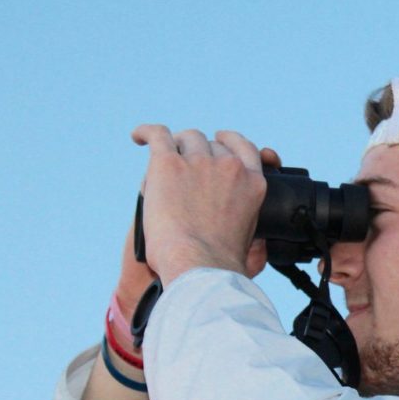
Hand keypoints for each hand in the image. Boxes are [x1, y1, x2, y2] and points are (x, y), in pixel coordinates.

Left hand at [131, 125, 269, 284]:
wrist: (199, 265)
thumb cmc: (221, 266)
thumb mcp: (254, 251)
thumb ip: (259, 242)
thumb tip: (260, 244)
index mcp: (252, 182)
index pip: (244, 148)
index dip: (229, 142)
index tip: (219, 142)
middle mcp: (229, 166)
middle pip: (211, 144)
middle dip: (198, 152)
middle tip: (184, 168)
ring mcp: (199, 161)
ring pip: (187, 139)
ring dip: (176, 146)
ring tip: (163, 157)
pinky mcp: (168, 164)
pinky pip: (158, 135)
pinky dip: (146, 133)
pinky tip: (138, 137)